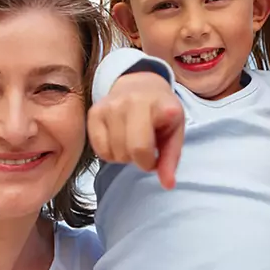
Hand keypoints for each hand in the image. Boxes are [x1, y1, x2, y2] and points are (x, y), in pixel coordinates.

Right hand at [88, 72, 184, 189]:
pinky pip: (99, 149)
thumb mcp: (174, 133)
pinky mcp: (94, 111)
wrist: (139, 84)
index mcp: (160, 106)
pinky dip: (110, 153)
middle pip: (129, 152)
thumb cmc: (160, 113)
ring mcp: (110, 105)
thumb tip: (168, 185)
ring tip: (132, 141)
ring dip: (124, 156)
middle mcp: (133, 101)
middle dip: (139, 160)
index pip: (144, 147)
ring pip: (114, 152)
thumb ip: (171, 160)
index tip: (157, 154)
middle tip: (145, 151)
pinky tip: (119, 140)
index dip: (151, 161)